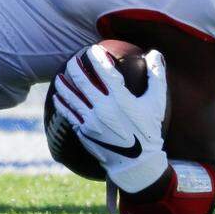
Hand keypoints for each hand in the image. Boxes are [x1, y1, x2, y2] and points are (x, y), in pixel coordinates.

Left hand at [52, 45, 169, 192]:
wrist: (137, 163)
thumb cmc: (148, 130)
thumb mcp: (157, 103)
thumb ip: (156, 77)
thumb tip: (155, 53)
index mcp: (121, 99)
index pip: (104, 72)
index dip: (97, 58)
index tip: (92, 50)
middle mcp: (104, 108)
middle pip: (82, 81)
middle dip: (74, 66)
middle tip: (72, 60)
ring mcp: (91, 120)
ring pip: (71, 97)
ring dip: (63, 84)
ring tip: (59, 76)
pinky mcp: (84, 131)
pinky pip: (68, 114)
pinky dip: (62, 103)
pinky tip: (57, 96)